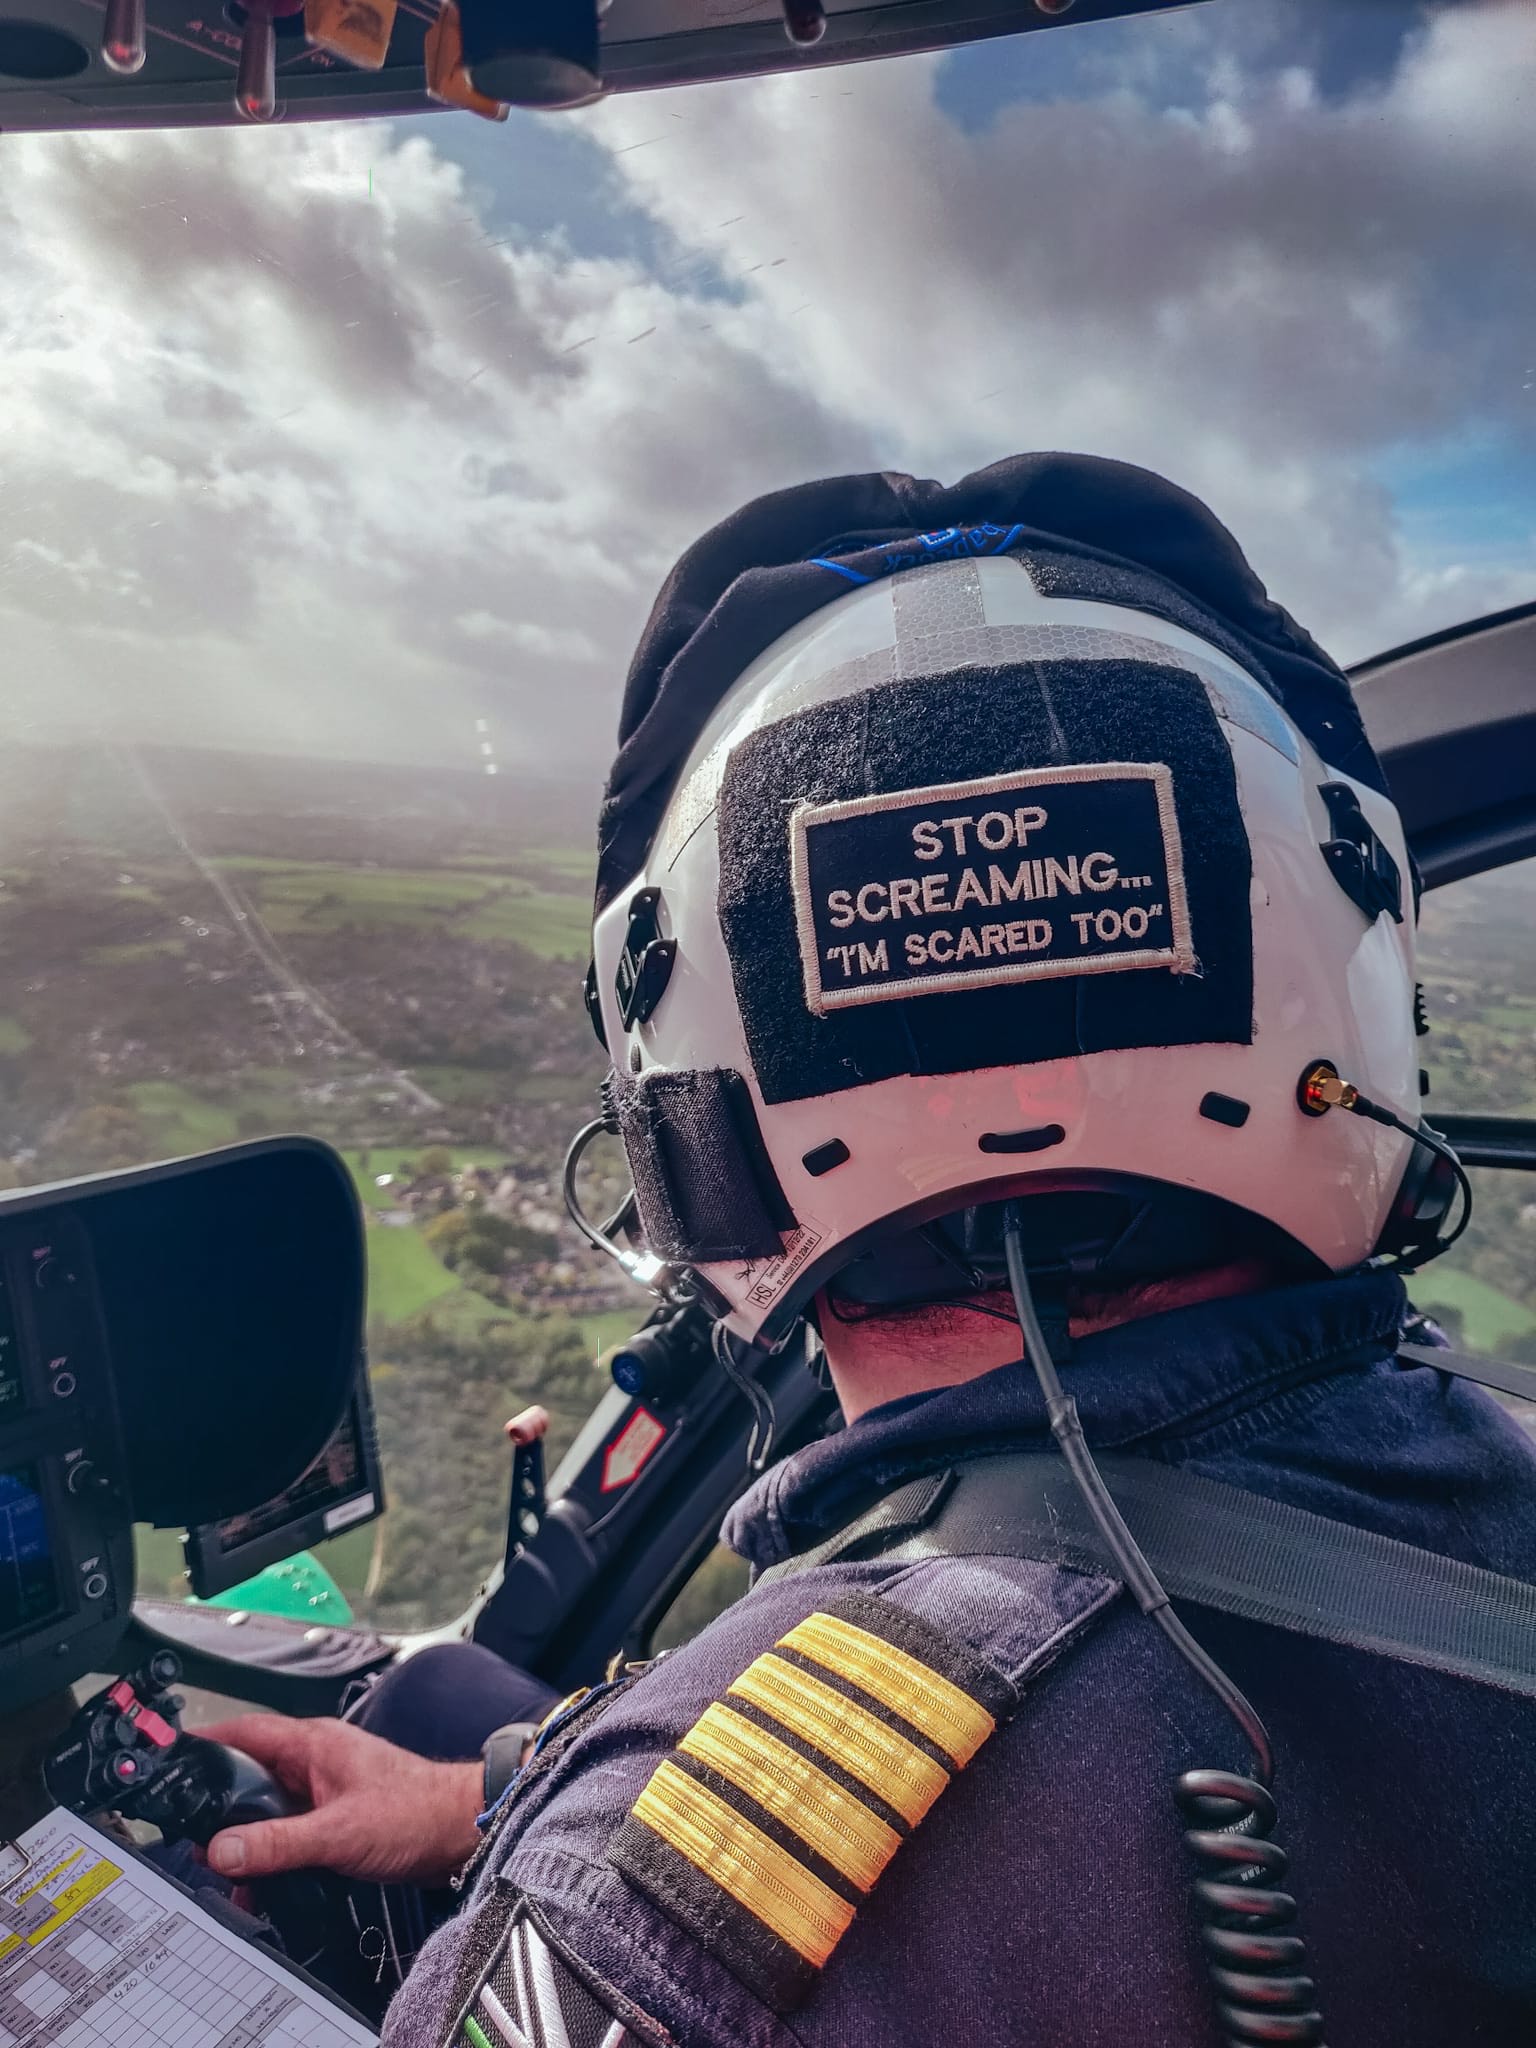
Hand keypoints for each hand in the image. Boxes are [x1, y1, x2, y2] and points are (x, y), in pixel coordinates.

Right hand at [201, 1715, 483, 1888]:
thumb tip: (220, 1848)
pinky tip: (260, 1880)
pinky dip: (270, 1851)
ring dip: (245, 1834)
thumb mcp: (337, 1832)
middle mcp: (315, 1759)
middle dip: (217, 1803)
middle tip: (188, 1833)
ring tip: (221, 1866)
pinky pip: (289, 1828)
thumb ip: (277, 1842)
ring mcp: (325, 1787)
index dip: (203, 1742)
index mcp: (312, 1743)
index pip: (242, 1731)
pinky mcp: (336, 1815)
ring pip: (267, 1805)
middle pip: (248, 1773)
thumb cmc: (415, 1812)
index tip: (167, 1760)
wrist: (462, 1831)